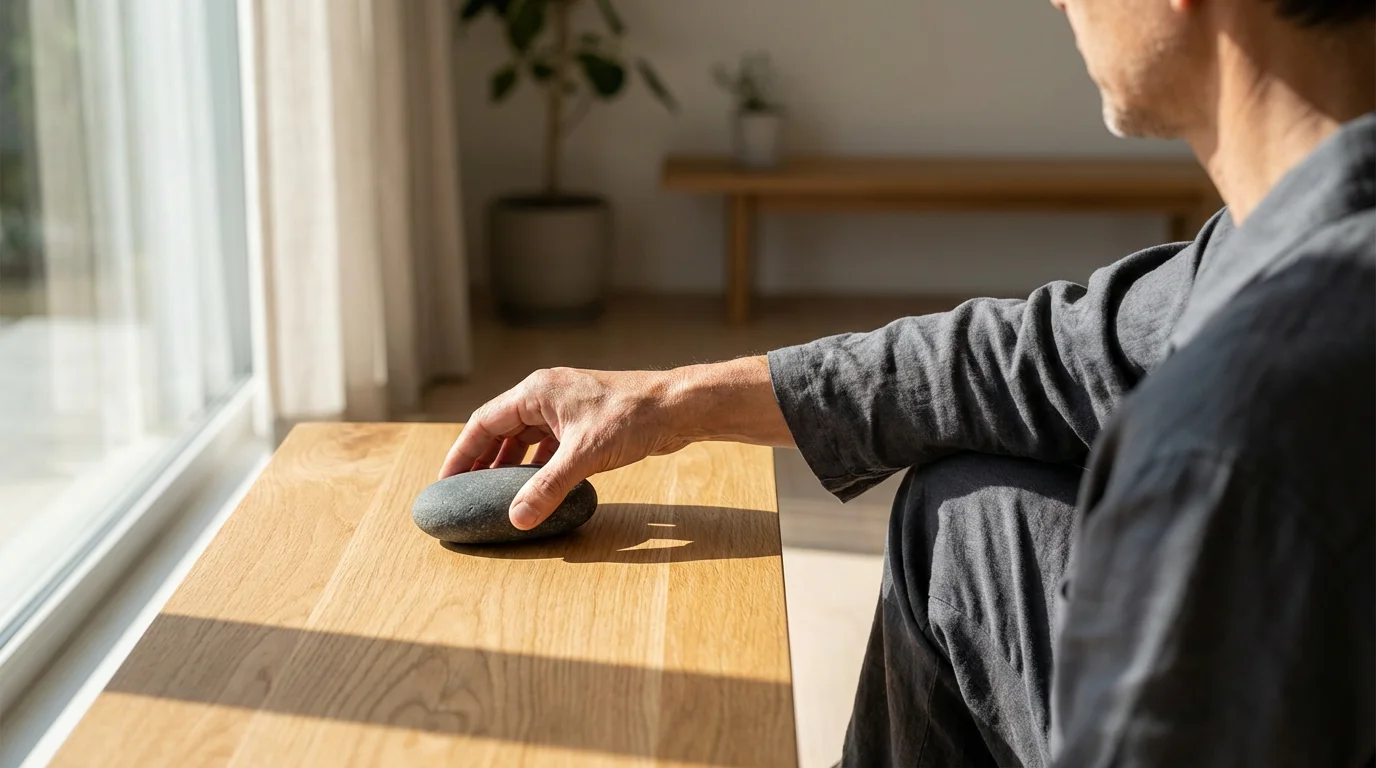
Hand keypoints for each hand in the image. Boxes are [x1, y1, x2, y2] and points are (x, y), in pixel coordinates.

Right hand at [438, 367, 691, 529]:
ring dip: (509, 464)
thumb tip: (517, 519)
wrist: (678, 407)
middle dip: (482, 461)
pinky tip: (536, 485)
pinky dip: (537, 464)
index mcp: (536, 392)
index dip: (461, 453)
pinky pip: (548, 443)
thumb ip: (547, 487)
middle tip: (465, 492)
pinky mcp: (584, 421)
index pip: (483, 422)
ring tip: (495, 493)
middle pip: (501, 429)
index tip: (446, 480)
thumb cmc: (632, 418)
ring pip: (525, 437)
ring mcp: (566, 407)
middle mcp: (546, 395)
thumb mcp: (584, 456)